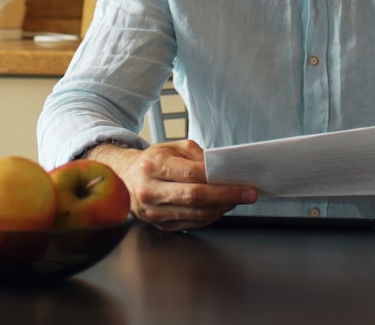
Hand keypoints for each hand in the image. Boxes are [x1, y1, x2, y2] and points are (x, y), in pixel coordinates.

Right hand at [90, 139, 256, 230]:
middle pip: (194, 198)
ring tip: (236, 199)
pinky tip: (220, 207)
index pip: (191, 175)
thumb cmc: (153, 161)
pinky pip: (191, 224)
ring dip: (221, 208)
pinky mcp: (159, 226)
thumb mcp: (171, 147)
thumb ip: (196, 155)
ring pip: (195, 214)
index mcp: (152, 167)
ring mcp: (153, 212)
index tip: (242, 182)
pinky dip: (210, 216)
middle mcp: (150, 191)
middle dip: (226, 196)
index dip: (220, 180)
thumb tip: (220, 168)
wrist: (125, 179)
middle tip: (248, 194)